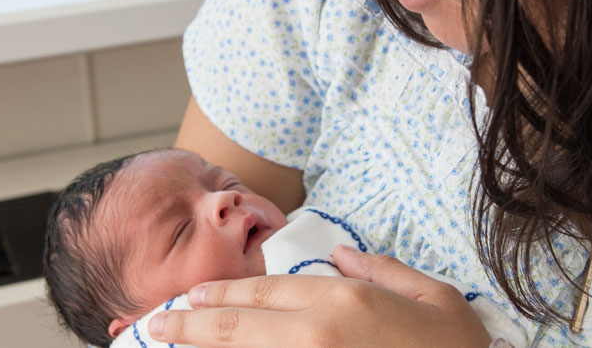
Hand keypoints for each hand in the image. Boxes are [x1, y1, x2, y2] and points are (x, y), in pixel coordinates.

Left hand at [148, 245, 492, 346]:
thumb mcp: (433, 295)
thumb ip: (382, 267)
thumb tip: (340, 252)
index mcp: (344, 304)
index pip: (263, 294)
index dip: (221, 294)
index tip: (191, 295)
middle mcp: (316, 339)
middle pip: (235, 329)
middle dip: (190, 324)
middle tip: (158, 323)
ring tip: (172, 345)